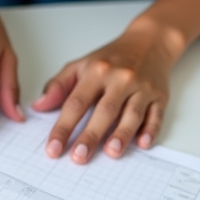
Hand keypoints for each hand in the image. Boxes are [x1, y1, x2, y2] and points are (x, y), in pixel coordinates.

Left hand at [32, 21, 179, 163]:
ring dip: (122, 134)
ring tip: (111, 152)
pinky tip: (142, 143)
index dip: (63, 126)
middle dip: (90, 135)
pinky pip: (156, 115)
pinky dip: (150, 130)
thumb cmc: (111, 59)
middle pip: (104, 110)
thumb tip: (39, 106)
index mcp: (96, 72)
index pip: (76, 102)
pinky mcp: (160, 96)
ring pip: (132, 113)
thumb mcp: (80, 65)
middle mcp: (120, 79)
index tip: (53, 147)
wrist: (148, 42)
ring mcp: (142, 88)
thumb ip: (58, 86)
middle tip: (78, 157)